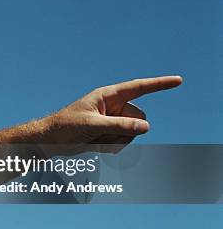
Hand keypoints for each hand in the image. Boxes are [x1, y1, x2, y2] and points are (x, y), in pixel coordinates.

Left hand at [44, 76, 181, 150]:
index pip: (139, 88)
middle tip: (100, 134)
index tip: (178, 81)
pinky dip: (111, 148)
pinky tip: (94, 146)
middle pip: (138, 118)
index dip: (159, 84)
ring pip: (132, 133)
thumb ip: (120, 125)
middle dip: (125, 130)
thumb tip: (146, 126)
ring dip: (116, 141)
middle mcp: (112, 106)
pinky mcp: (109, 133)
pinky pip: (123, 143)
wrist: (50, 141)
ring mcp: (112, 120)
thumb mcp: (92, 125)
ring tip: (93, 140)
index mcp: (107, 95)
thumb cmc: (65, 127)